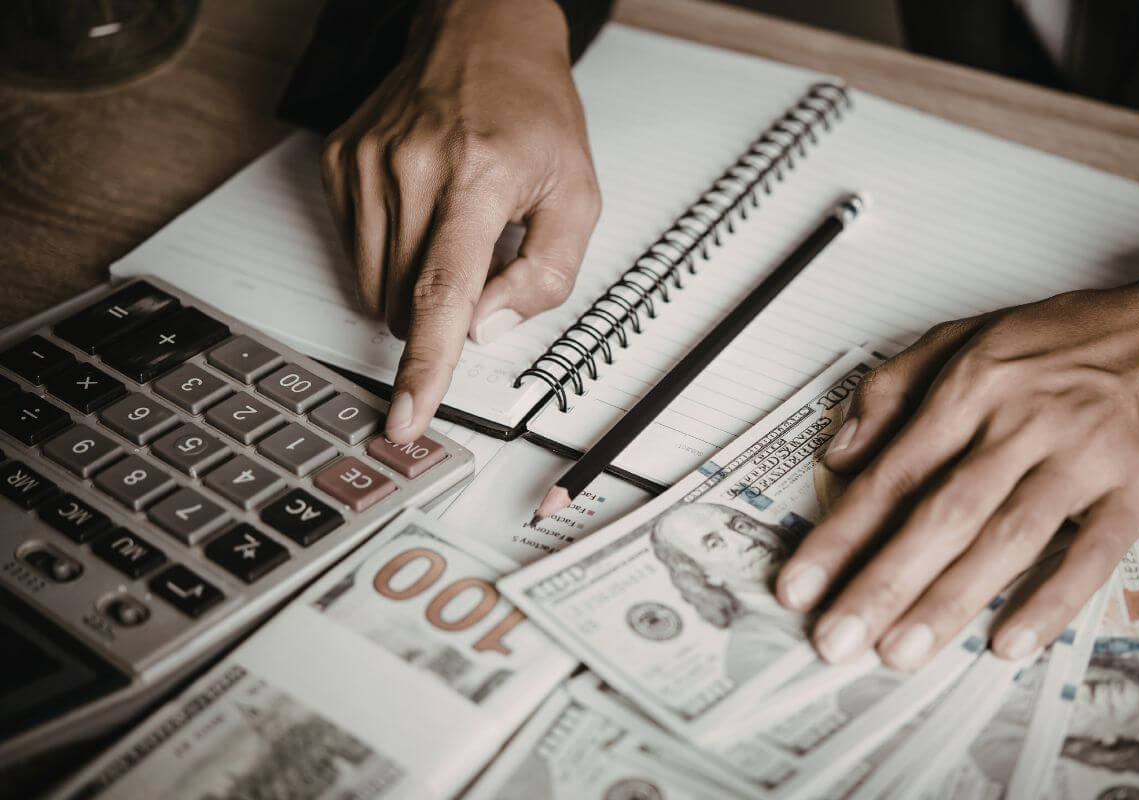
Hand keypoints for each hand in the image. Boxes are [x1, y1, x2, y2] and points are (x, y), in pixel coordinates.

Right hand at [321, 0, 600, 441]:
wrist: (481, 34)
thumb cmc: (533, 115)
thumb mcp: (576, 196)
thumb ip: (544, 277)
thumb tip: (484, 329)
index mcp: (479, 176)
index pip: (443, 292)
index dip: (425, 367)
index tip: (406, 418)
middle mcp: (412, 167)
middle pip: (408, 301)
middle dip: (442, 313)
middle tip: (477, 261)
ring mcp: (367, 162)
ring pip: (375, 286)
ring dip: (414, 288)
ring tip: (451, 228)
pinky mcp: (339, 162)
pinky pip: (355, 251)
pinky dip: (390, 255)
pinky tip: (421, 212)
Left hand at [776, 261, 1138, 669]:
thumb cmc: (1067, 340)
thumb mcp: (964, 338)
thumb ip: (892, 390)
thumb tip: (840, 452)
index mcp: (971, 386)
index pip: (891, 473)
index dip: (840, 535)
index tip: (802, 583)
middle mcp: (1021, 421)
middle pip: (940, 513)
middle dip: (881, 582)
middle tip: (837, 637)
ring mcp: (1081, 458)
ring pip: (1005, 538)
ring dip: (949, 601)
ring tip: (900, 649)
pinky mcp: (1136, 489)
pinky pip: (1091, 553)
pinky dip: (1051, 600)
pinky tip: (1010, 641)